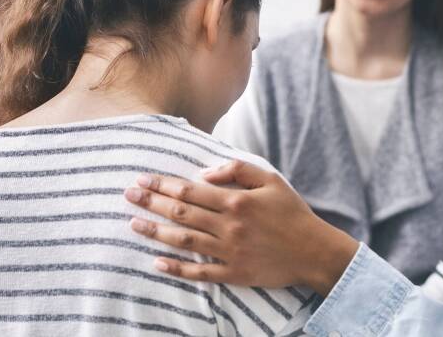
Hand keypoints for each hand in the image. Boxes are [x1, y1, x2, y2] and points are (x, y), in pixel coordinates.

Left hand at [123, 160, 358, 295]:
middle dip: (151, 203)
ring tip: (133, 225)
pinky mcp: (234, 273)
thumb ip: (238, 169)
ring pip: (184, 241)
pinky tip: (157, 263)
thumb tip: (205, 173)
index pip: (190, 191)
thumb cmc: (292, 212)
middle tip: (128, 195)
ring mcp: (229, 252)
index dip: (163, 185)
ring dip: (155, 233)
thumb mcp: (271, 179)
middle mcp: (229, 226)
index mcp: (236, 201)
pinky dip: (177, 269)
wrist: (314, 251)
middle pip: (181, 213)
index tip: (143, 179)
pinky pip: (200, 272)